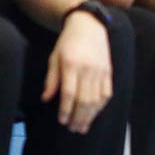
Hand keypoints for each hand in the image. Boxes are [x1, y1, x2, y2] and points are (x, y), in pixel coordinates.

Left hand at [44, 8, 112, 133]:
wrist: (89, 26)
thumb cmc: (68, 42)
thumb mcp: (54, 58)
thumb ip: (51, 79)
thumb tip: (46, 99)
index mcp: (71, 65)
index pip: (69, 93)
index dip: (66, 109)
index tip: (62, 121)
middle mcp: (88, 70)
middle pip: (85, 100)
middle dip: (78, 117)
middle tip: (73, 129)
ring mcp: (100, 71)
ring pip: (96, 99)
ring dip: (90, 116)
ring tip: (83, 126)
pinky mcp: (108, 72)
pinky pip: (106, 93)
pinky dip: (101, 106)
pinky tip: (94, 114)